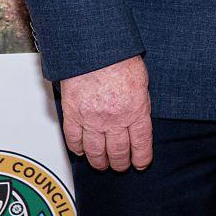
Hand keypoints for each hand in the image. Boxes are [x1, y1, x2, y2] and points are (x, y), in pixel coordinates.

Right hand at [59, 55, 152, 171]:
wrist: (94, 48)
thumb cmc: (120, 57)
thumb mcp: (142, 81)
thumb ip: (139, 102)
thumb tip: (138, 116)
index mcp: (136, 110)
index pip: (141, 143)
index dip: (141, 158)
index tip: (140, 164)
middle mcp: (114, 119)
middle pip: (117, 151)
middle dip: (120, 163)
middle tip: (120, 166)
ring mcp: (92, 119)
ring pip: (95, 150)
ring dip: (99, 161)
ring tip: (102, 165)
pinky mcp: (73, 114)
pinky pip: (73, 138)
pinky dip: (77, 148)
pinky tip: (80, 152)